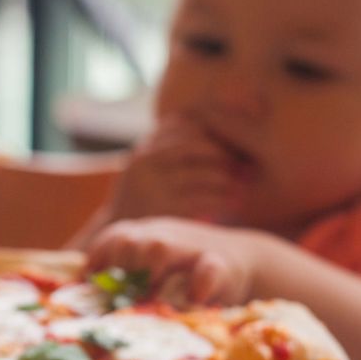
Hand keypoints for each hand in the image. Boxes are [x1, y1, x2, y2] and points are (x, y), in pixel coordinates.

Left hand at [85, 217, 260, 305]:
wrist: (243, 257)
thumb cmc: (188, 269)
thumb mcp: (157, 265)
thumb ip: (127, 278)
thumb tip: (86, 299)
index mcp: (146, 235)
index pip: (113, 237)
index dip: (98, 259)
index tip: (89, 284)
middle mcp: (165, 237)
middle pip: (128, 242)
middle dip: (118, 271)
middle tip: (118, 302)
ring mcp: (193, 248)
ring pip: (159, 248)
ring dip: (147, 274)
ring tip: (146, 301)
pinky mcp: (224, 266)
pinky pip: (209, 268)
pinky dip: (199, 283)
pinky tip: (192, 300)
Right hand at [108, 122, 240, 223]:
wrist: (118, 239)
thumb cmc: (138, 200)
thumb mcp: (142, 168)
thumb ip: (164, 147)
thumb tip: (196, 121)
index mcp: (143, 150)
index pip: (184, 128)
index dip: (210, 134)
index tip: (228, 145)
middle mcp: (145, 164)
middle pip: (196, 146)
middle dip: (222, 154)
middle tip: (241, 164)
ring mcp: (154, 186)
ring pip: (204, 173)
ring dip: (228, 179)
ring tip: (242, 184)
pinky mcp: (166, 210)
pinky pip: (204, 200)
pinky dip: (223, 200)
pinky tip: (234, 203)